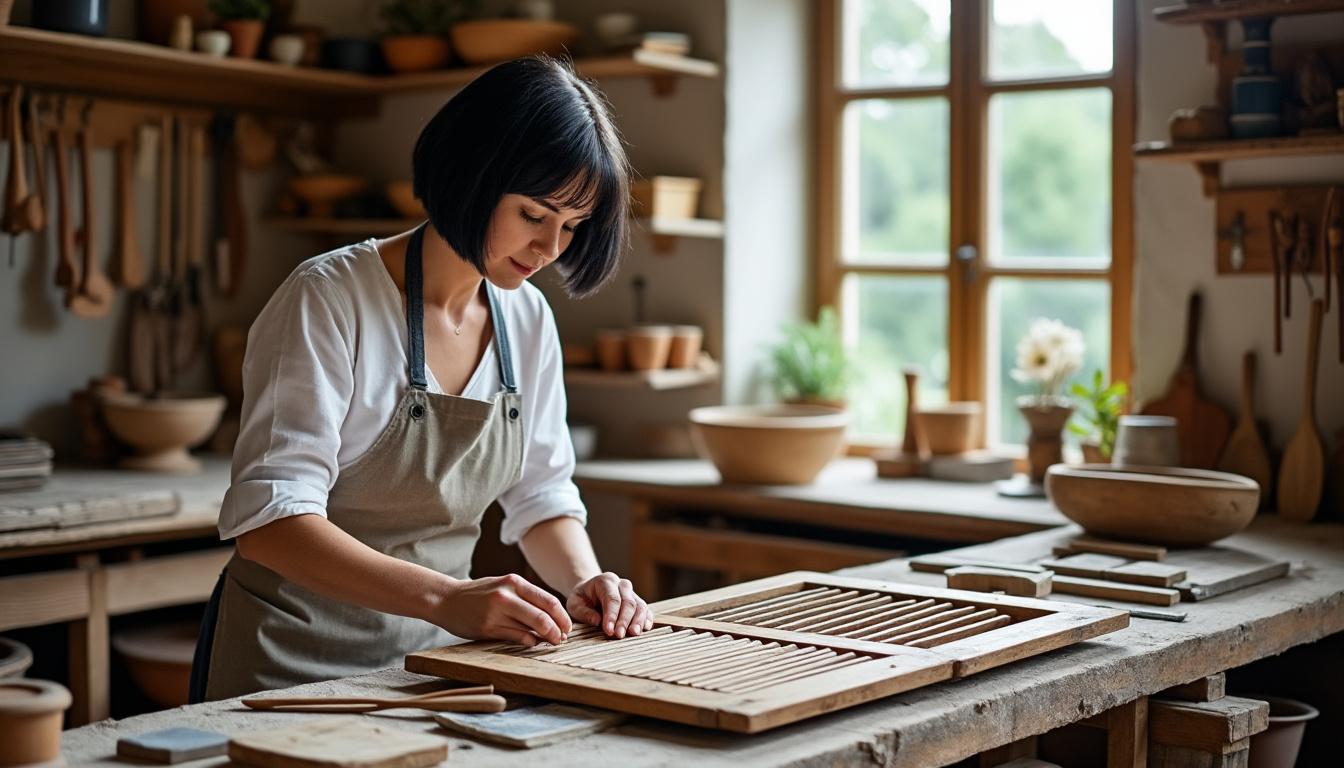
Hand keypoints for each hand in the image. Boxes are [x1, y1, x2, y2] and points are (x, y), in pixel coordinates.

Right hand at [434, 574, 571, 646]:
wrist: (447, 599)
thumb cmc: (479, 594)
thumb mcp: (503, 586)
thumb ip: (526, 597)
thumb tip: (553, 616)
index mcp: (514, 582)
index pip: (549, 601)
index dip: (563, 617)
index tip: (568, 627)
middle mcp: (506, 596)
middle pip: (543, 617)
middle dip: (558, 631)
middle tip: (562, 639)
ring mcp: (496, 613)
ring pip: (531, 630)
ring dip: (545, 639)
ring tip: (550, 642)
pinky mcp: (488, 628)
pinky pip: (516, 638)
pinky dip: (529, 642)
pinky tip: (531, 643)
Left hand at [566, 572, 653, 638]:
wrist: (591, 593)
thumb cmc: (582, 600)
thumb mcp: (575, 604)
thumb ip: (584, 612)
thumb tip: (597, 621)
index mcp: (605, 581)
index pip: (612, 599)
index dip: (611, 615)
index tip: (608, 631)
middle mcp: (621, 584)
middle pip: (628, 602)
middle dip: (624, 620)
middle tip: (619, 635)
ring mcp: (632, 593)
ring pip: (640, 605)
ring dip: (638, 621)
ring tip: (633, 634)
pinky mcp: (638, 602)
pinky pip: (646, 610)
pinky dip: (646, 619)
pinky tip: (644, 629)